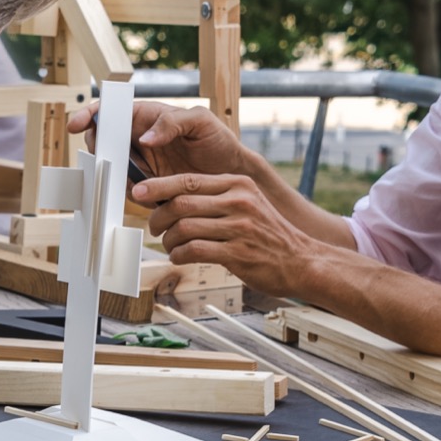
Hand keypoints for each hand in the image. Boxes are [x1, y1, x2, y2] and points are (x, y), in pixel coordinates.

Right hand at [67, 100, 249, 182]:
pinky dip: (132, 192)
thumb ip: (172, 123)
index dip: (90, 115)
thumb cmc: (218, 140)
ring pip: (113, 168)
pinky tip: (152, 192)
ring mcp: (140, 163)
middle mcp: (138, 139)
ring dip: (118, 176)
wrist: (231, 174)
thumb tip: (145, 137)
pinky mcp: (146, 185)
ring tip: (144, 179)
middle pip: (103, 141)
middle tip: (116, 159)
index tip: (77, 124)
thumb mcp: (200, 122)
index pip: (111, 111)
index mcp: (146, 116)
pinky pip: (129, 189)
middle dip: (102, 150)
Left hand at [138, 172, 322, 296]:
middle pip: (181, 203)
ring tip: (170, 246)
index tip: (139, 191)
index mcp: (238, 185)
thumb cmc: (268, 235)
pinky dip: (179, 256)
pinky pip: (194, 251)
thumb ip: (217, 197)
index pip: (188, 180)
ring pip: (184, 228)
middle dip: (158, 217)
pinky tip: (181, 258)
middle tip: (153, 227)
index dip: (158, 186)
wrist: (301, 261)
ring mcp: (239, 228)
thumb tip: (174, 198)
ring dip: (168, 240)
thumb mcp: (248, 203)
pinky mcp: (237, 253)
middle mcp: (239, 202)